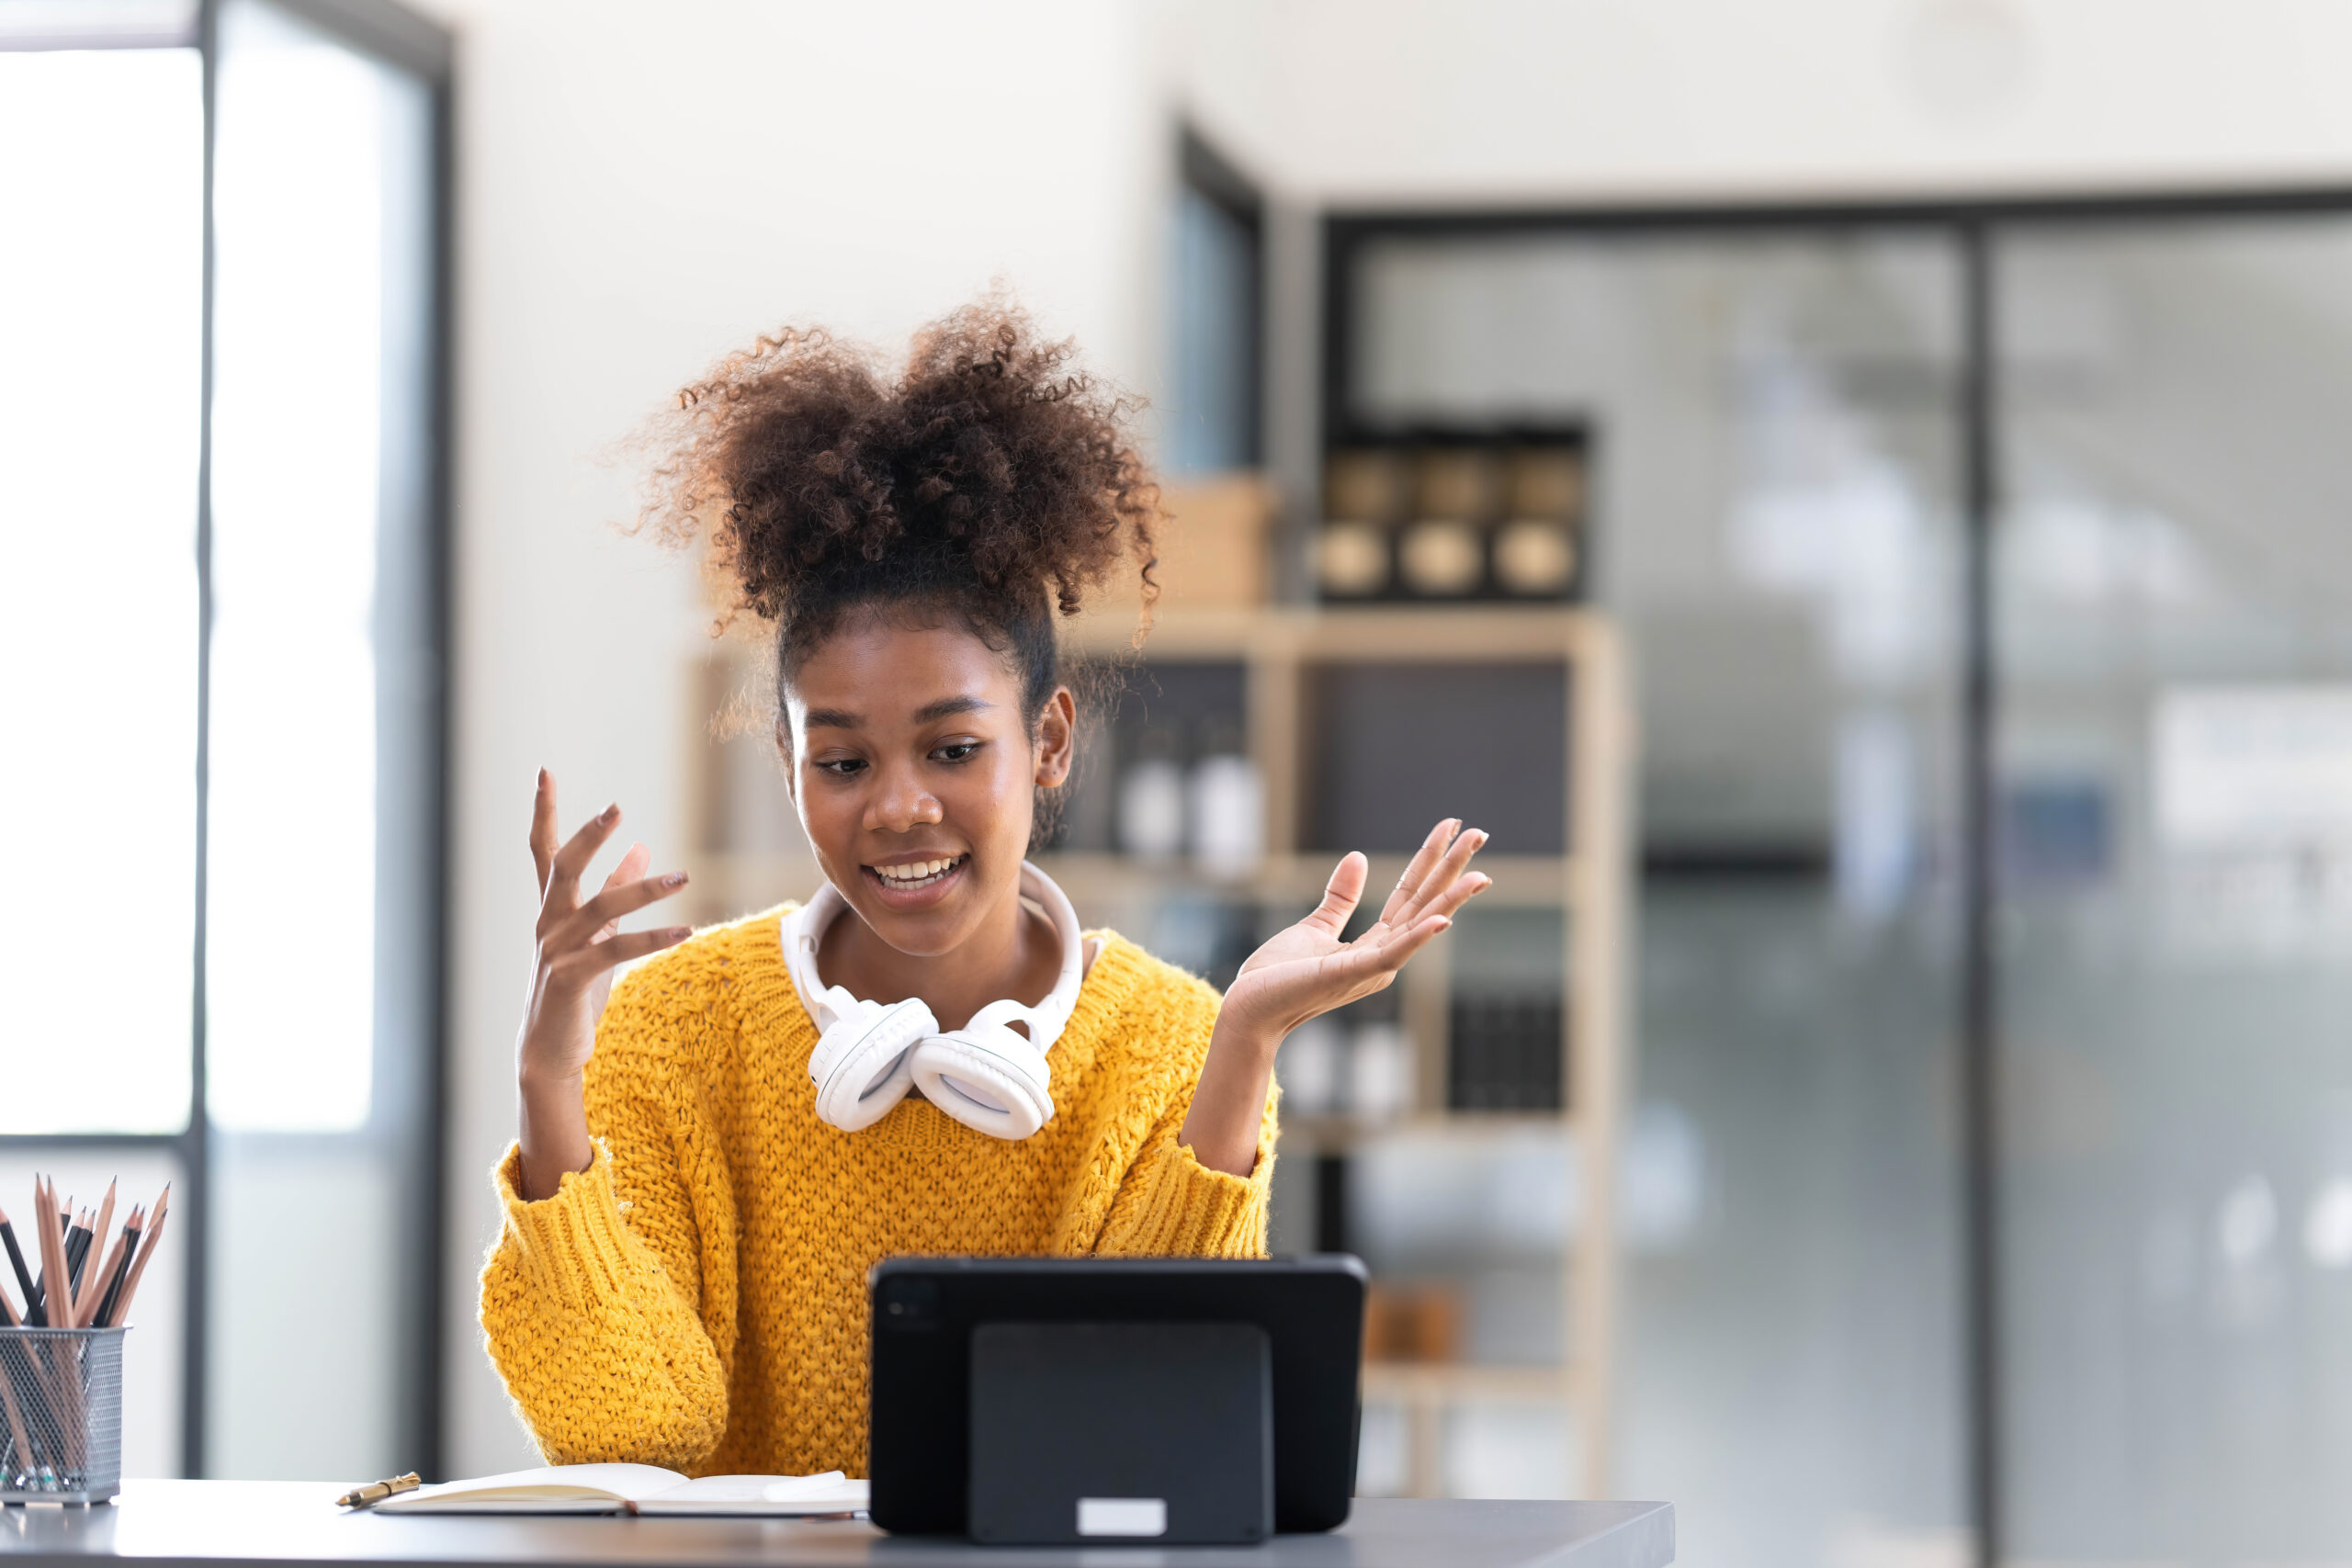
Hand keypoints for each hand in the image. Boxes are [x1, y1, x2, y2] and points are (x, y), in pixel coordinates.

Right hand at [515, 771, 690, 1197]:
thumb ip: (616, 890)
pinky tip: (685, 930)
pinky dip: (653, 938)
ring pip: (600, 907)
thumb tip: (642, 847)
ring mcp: (556, 951)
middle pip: (562, 868)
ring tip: (684, 875)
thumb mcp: (600, 934)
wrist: (550, 1051)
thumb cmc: (575, 989)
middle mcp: (548, 924)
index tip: (543, 773)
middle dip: (588, 836)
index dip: (543, 812)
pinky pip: (616, 950)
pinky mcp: (571, 979)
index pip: (543, 852)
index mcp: (552, 909)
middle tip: (614, 808)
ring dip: (644, 889)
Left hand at [1220, 819, 1490, 1041]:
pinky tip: (1443, 919)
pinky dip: (1419, 937)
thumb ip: (1340, 898)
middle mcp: (1383, 957)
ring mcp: (1371, 969)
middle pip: (1424, 905)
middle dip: (1452, 869)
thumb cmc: (1277, 977)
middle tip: (1479, 834)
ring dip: (1451, 901)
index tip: (1450, 827)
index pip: (1411, 895)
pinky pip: (1393, 954)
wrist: (1249, 1008)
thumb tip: (1358, 858)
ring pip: (1420, 928)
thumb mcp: (1314, 927)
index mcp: (1375, 944)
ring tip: (1480, 874)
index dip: (1430, 860)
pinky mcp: (1352, 975)